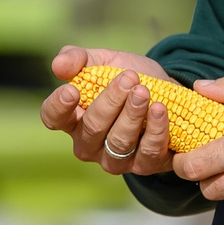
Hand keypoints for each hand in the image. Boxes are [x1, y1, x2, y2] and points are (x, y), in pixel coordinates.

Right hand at [39, 46, 177, 177]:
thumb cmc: (127, 79)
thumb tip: (57, 66)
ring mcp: (114, 159)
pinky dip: (154, 130)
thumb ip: (78, 58)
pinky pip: (147, 152)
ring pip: (118, 142)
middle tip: (129, 78)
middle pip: (92, 128)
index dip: (58, 107)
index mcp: (72, 118)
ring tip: (144, 92)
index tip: (72, 90)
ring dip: (132, 114)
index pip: (53, 118)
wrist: (169, 93)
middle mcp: (88, 144)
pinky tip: (159, 109)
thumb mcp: (103, 61)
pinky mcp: (143, 165)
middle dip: (110, 101)